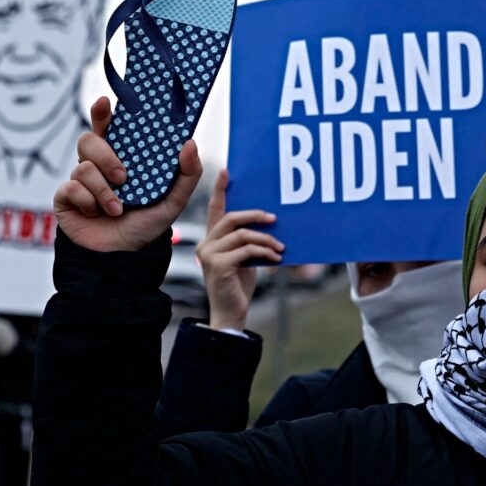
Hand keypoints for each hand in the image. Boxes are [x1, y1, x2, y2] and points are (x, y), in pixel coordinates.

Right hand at [54, 97, 202, 251]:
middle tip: (124, 176)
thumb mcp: (174, 200)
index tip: (105, 102)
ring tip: (117, 208)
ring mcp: (80, 180)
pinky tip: (97, 214)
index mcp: (121, 157)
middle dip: (106, 155)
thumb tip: (190, 143)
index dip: (102, 111)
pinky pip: (71, 188)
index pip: (109, 126)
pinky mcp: (66, 197)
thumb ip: (187, 173)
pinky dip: (89, 202)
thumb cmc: (146, 224)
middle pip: (89, 139)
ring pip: (83, 166)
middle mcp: (98, 165)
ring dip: (103, 190)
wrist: (123, 256)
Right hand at [195, 170, 282, 330]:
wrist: (231, 313)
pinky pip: (246, 250)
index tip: (227, 171)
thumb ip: (246, 242)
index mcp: (211, 240)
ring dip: (266, 239)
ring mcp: (209, 254)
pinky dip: (264, 252)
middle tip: (274, 218)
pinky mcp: (218, 265)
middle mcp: (206, 244)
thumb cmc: (238, 286)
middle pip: (231, 217)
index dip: (221, 189)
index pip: (215, 209)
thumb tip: (268, 223)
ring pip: (242, 234)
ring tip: (280, 248)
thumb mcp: (244, 259)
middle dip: (255, 215)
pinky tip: (275, 258)